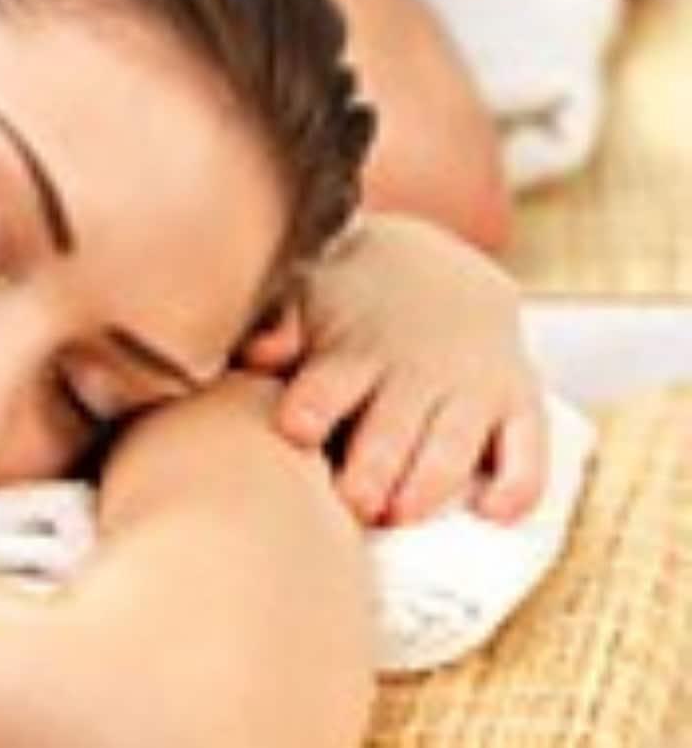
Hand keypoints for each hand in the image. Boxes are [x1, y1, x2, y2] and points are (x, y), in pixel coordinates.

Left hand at [240, 215, 545, 526]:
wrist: (438, 267)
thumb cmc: (352, 302)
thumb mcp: (308, 298)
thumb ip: (279, 328)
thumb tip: (256, 354)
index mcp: (356, 352)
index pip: (332, 382)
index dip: (314, 405)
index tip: (296, 429)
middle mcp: (417, 372)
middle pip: (393, 428)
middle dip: (375, 467)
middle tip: (356, 503)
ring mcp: (472, 389)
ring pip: (453, 446)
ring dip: (429, 484)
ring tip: (402, 515)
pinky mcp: (519, 405)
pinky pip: (528, 451)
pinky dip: (518, 484)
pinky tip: (493, 513)